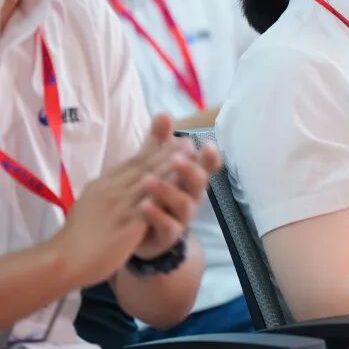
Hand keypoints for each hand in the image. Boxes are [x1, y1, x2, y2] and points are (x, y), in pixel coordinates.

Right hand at [51, 133, 183, 286]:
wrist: (64, 260)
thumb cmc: (74, 237)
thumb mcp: (87, 203)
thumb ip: (103, 191)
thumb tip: (110, 183)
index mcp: (102, 184)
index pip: (132, 163)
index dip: (154, 150)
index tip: (170, 140)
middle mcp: (112, 190)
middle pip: (144, 167)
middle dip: (167, 152)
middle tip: (187, 141)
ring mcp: (120, 207)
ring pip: (150, 181)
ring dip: (172, 167)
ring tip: (189, 155)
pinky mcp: (128, 225)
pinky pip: (150, 205)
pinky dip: (166, 192)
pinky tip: (181, 186)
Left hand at [132, 114, 223, 259]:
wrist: (138, 235)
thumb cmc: (153, 194)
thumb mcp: (153, 166)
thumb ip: (159, 142)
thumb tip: (163, 113)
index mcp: (189, 177)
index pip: (207, 165)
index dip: (210, 157)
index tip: (207, 145)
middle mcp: (191, 196)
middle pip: (199, 182)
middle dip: (189, 169)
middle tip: (176, 157)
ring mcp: (181, 217)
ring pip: (183, 204)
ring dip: (167, 190)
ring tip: (148, 180)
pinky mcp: (168, 236)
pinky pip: (167, 227)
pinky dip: (156, 215)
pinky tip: (144, 205)